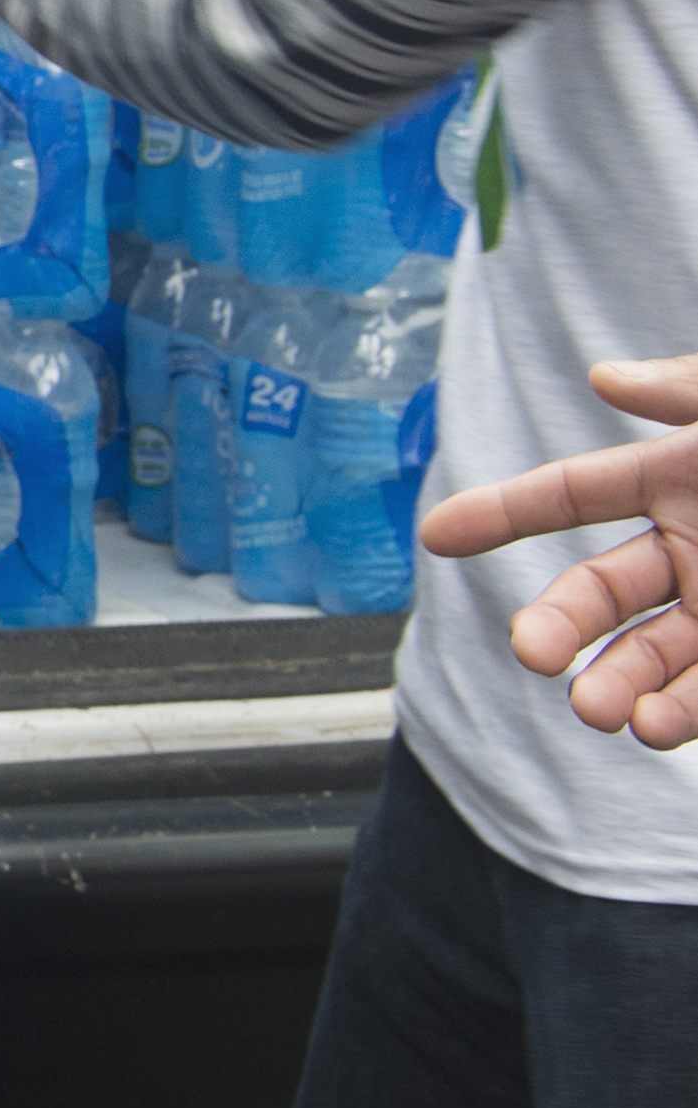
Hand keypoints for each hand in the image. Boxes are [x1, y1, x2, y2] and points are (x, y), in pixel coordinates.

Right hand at [417, 358, 697, 750]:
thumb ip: (686, 389)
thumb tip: (606, 379)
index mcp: (679, 477)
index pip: (573, 494)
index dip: (502, 513)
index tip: (435, 536)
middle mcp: (693, 547)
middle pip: (600, 593)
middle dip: (558, 627)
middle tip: (533, 656)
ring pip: (653, 656)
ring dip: (618, 687)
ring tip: (600, 713)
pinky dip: (682, 715)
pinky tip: (658, 728)